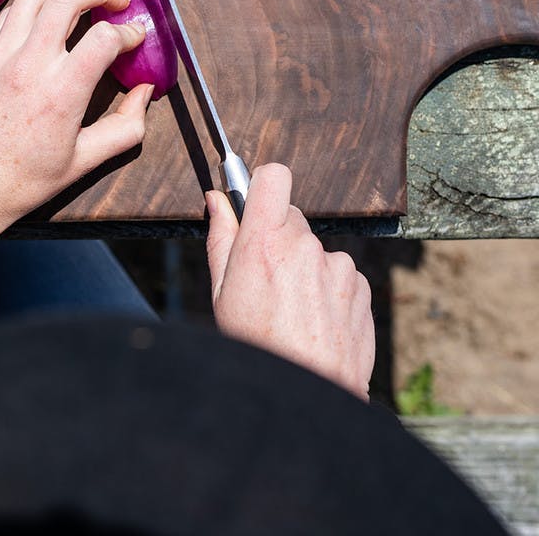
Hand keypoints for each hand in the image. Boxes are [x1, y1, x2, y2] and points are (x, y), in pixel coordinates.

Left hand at [0, 0, 151, 268]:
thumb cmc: (25, 180)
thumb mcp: (85, 160)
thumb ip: (126, 126)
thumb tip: (145, 92)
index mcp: (60, 94)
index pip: (104, 38)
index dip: (129, 31)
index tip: (136, 35)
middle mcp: (28, 67)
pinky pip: (8, 14)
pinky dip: (34, 4)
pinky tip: (47, 13)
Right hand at [205, 164, 374, 399]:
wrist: (306, 398)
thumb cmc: (257, 346)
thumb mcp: (221, 294)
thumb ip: (221, 239)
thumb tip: (217, 201)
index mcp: (264, 243)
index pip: (272, 177)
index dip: (263, 185)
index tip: (256, 202)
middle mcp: (304, 247)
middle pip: (291, 219)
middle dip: (279, 240)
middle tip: (267, 281)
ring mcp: (337, 266)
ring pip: (315, 252)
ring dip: (306, 271)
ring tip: (294, 314)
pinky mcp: (359, 286)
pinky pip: (340, 276)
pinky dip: (329, 292)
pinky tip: (316, 323)